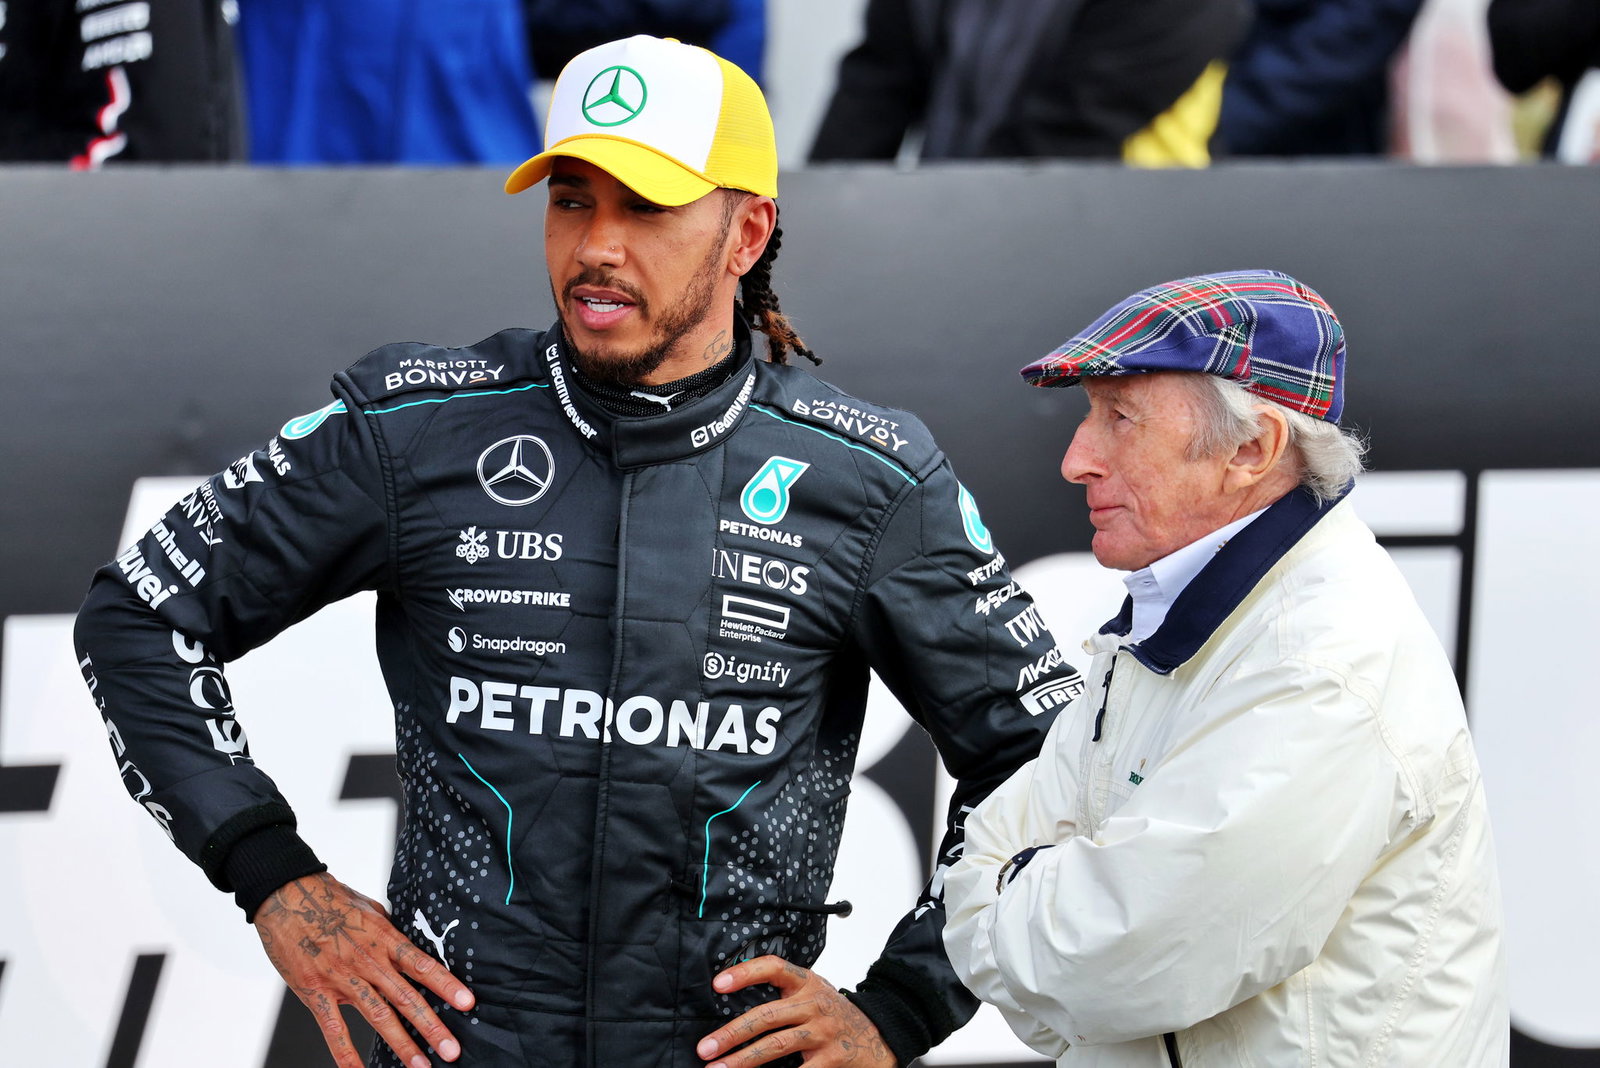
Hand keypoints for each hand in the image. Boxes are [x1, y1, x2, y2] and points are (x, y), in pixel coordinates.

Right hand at [253, 872, 475, 1067]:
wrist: (288, 895)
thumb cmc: (331, 900)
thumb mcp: (372, 909)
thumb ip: (391, 933)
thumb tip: (410, 946)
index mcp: (384, 939)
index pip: (422, 965)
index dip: (446, 984)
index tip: (468, 1002)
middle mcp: (368, 960)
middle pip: (405, 997)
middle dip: (431, 1026)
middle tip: (452, 1050)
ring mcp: (342, 977)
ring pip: (377, 1015)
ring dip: (401, 1043)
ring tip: (420, 1065)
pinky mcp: (315, 991)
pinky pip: (333, 1028)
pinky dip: (344, 1053)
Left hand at [696, 955, 893, 1066]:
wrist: (881, 1035)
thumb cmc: (837, 1015)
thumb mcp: (814, 993)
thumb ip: (785, 994)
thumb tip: (736, 1004)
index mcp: (807, 984)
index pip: (774, 967)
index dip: (745, 973)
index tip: (718, 984)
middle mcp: (814, 1004)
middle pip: (766, 1015)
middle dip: (731, 1033)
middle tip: (706, 1047)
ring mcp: (823, 1032)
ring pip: (775, 1045)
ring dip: (743, 1060)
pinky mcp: (832, 1058)